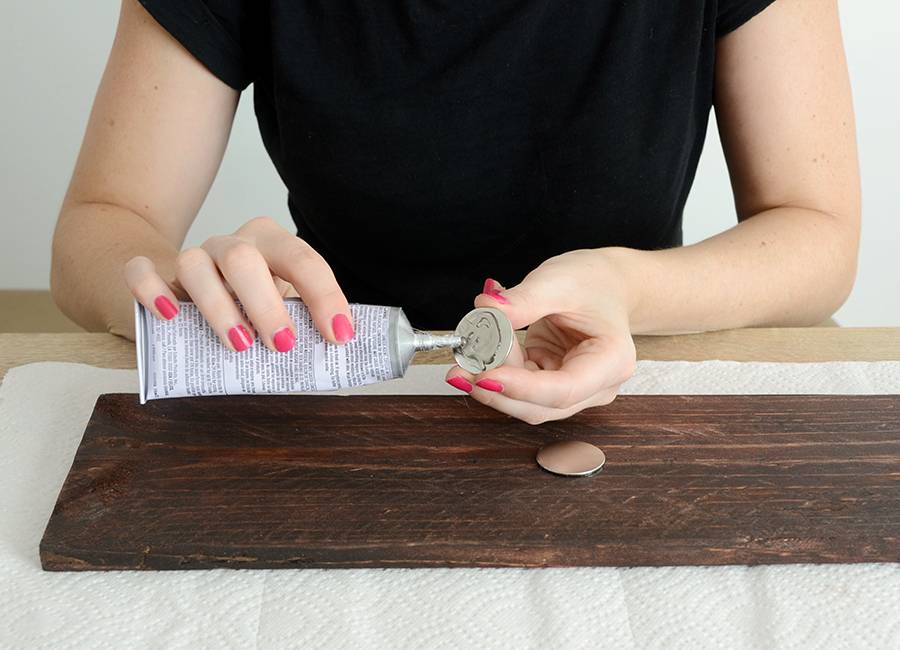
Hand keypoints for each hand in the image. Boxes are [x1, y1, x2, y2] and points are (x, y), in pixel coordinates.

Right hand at [124, 217, 354, 351]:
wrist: (186, 287)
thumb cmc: (247, 305)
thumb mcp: (281, 308)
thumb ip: (303, 321)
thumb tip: (338, 352)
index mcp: (272, 245)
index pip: (303, 261)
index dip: (325, 297)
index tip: (339, 336)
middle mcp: (232, 245)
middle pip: (244, 260)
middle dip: (267, 304)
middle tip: (284, 344)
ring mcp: (191, 256)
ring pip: (195, 264)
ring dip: (219, 307)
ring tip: (240, 345)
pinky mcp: (153, 273)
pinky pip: (142, 272)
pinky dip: (151, 290)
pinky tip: (168, 316)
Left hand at [445, 249, 636, 424]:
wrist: (607, 284)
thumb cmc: (594, 283)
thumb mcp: (559, 281)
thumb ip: (523, 299)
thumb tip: (487, 308)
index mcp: (611, 362)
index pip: (563, 390)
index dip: (521, 388)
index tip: (485, 375)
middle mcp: (596, 386)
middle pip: (541, 406)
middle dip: (497, 390)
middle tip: (460, 369)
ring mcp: (575, 390)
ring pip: (526, 403)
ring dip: (493, 383)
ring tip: (466, 357)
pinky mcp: (552, 384)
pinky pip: (519, 388)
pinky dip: (497, 372)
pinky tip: (484, 351)